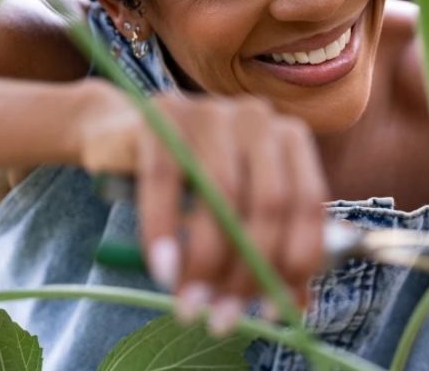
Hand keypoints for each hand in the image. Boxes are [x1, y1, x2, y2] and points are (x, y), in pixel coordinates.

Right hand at [78, 82, 327, 331]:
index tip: (272, 310)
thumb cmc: (190, 181)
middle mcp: (258, 118)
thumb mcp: (236, 210)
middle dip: (248, 271)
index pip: (307, 203)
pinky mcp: (163, 115)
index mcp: (289, 138)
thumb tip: (298, 308)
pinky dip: (164, 232)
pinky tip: (162, 269)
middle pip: (269, 203)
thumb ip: (269, 249)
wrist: (120, 135)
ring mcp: (211, 110)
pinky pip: (166, 181)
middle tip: (221, 318)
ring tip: (189, 304)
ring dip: (206, 262)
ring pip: (222, 196)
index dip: (295, 261)